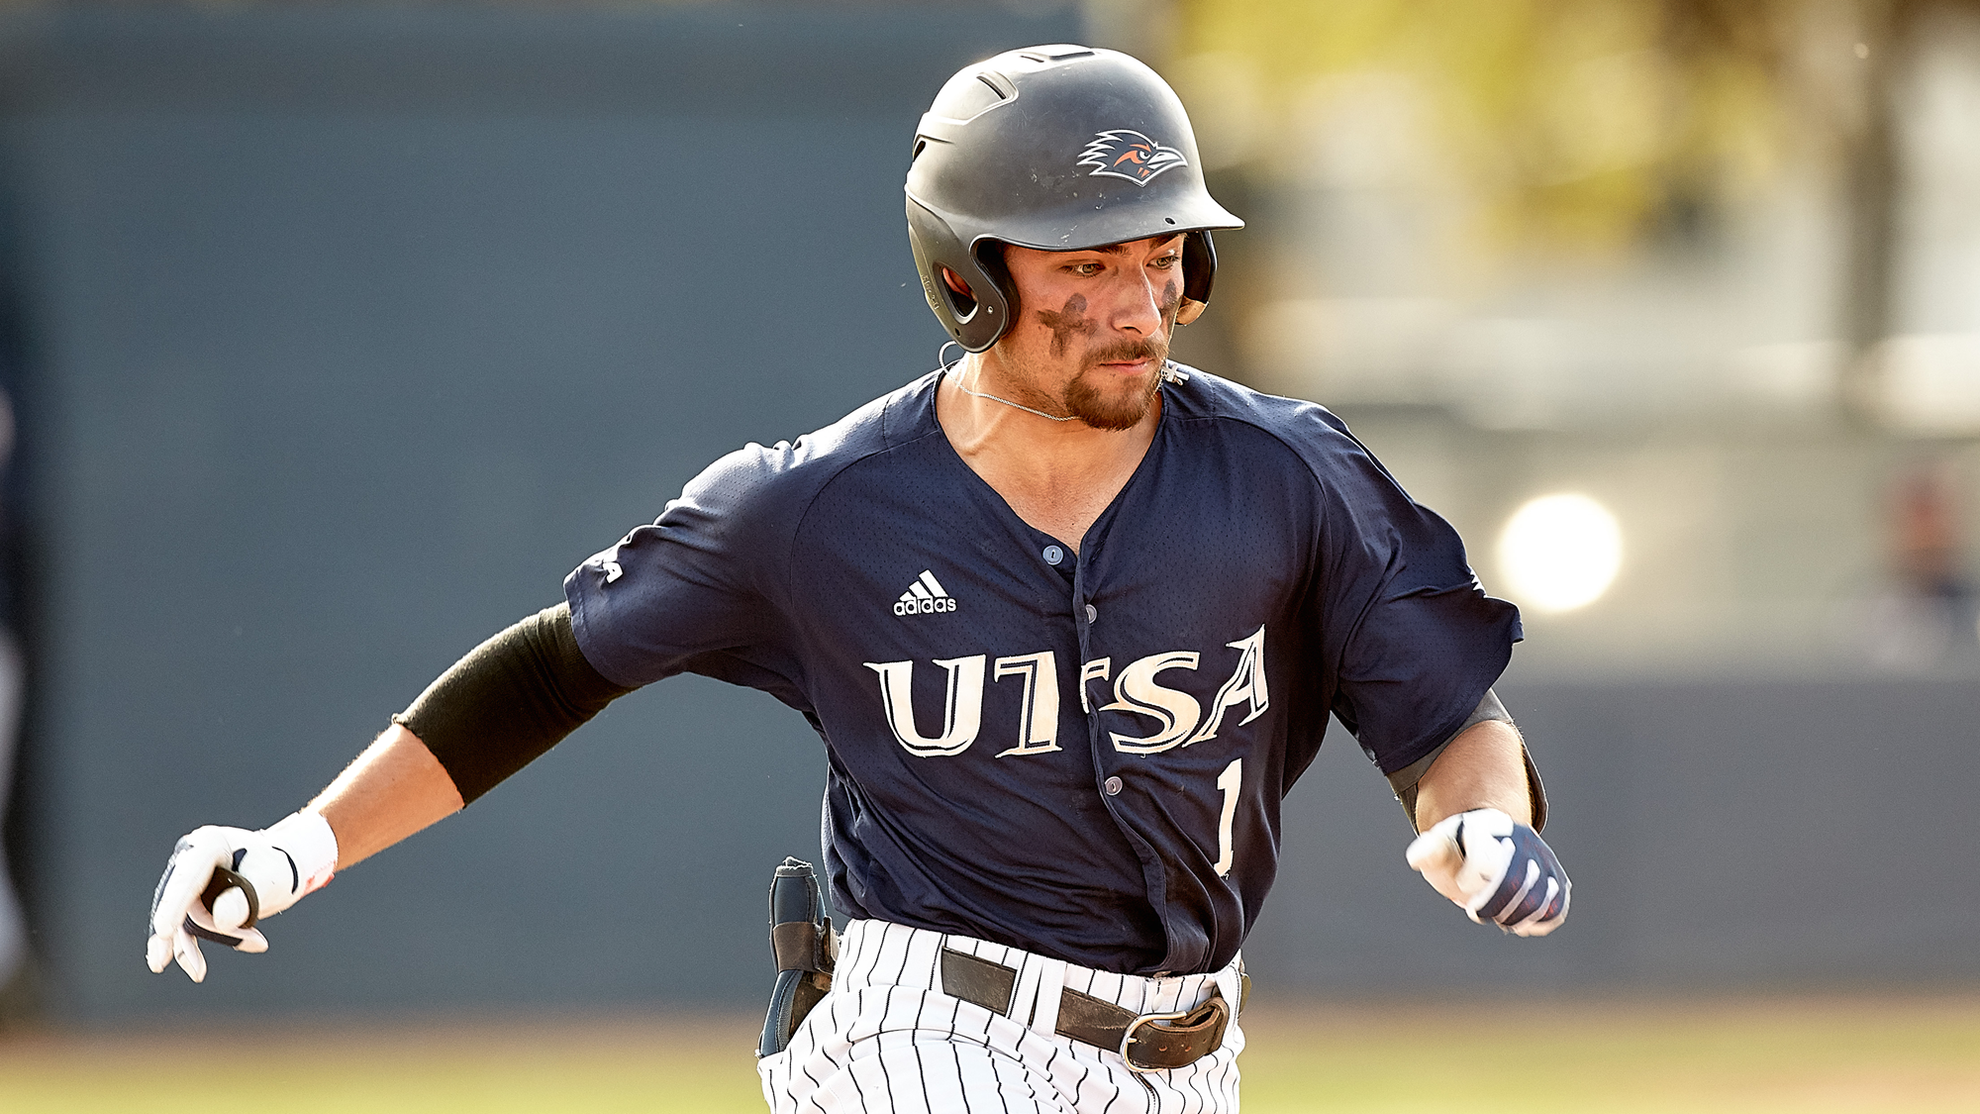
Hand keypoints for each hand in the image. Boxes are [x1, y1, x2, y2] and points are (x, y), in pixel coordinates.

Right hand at [145, 812, 337, 981]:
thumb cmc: (277, 868)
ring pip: (179, 919)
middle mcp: (191, 860)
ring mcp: (188, 882)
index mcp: (210, 844)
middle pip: (178, 900)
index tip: (164, 930)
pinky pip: (186, 928)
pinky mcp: (190, 902)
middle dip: (176, 934)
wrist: (280, 870)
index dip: (174, 904)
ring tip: (198, 973)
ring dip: (189, 947)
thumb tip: (220, 920)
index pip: (187, 875)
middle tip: (170, 965)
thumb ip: (247, 898)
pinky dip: (195, 948)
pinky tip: (197, 971)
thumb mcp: (270, 879)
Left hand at [1405, 808, 1567, 936]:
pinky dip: (1539, 922)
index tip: (1462, 884)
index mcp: (1490, 827)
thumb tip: (1416, 859)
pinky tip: (1520, 924)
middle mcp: (1522, 839)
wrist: (1492, 839)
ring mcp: (1542, 859)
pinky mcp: (1556, 879)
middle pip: (1516, 882)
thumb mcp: (1439, 845)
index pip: (1486, 860)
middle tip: (1476, 911)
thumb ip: (1429, 851)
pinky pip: (1557, 908)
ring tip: (1498, 918)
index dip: (1471, 880)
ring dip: (1516, 917)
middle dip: (1493, 905)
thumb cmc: (1460, 848)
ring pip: (1540, 897)